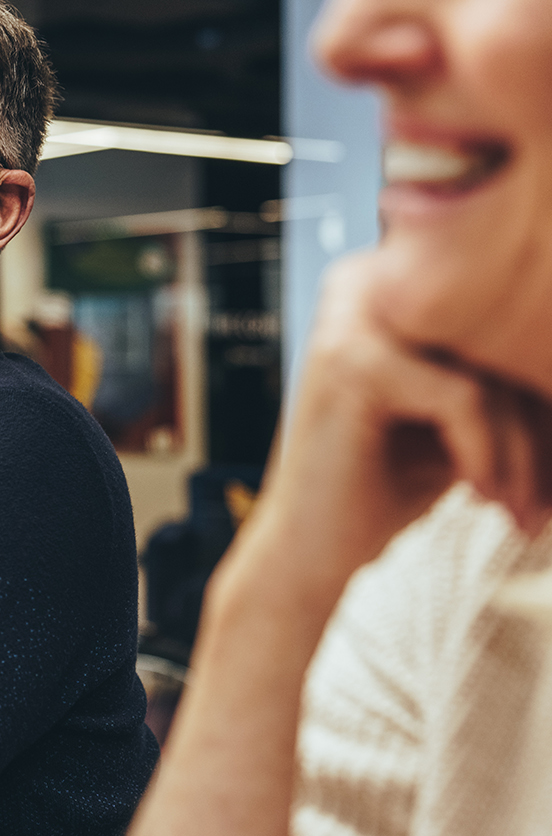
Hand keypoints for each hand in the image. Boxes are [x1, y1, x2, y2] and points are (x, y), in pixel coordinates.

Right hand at [225, 256, 551, 602]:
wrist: (308, 552)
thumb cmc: (382, 487)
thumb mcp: (454, 418)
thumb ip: (499, 374)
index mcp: (383, 284)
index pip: (495, 321)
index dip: (538, 391)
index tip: (550, 471)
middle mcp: (363, 285)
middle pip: (496, 340)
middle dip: (538, 424)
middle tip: (547, 497)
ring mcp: (351, 320)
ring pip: (487, 372)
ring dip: (522, 451)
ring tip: (518, 508)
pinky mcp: (354, 364)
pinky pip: (464, 398)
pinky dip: (488, 454)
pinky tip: (480, 495)